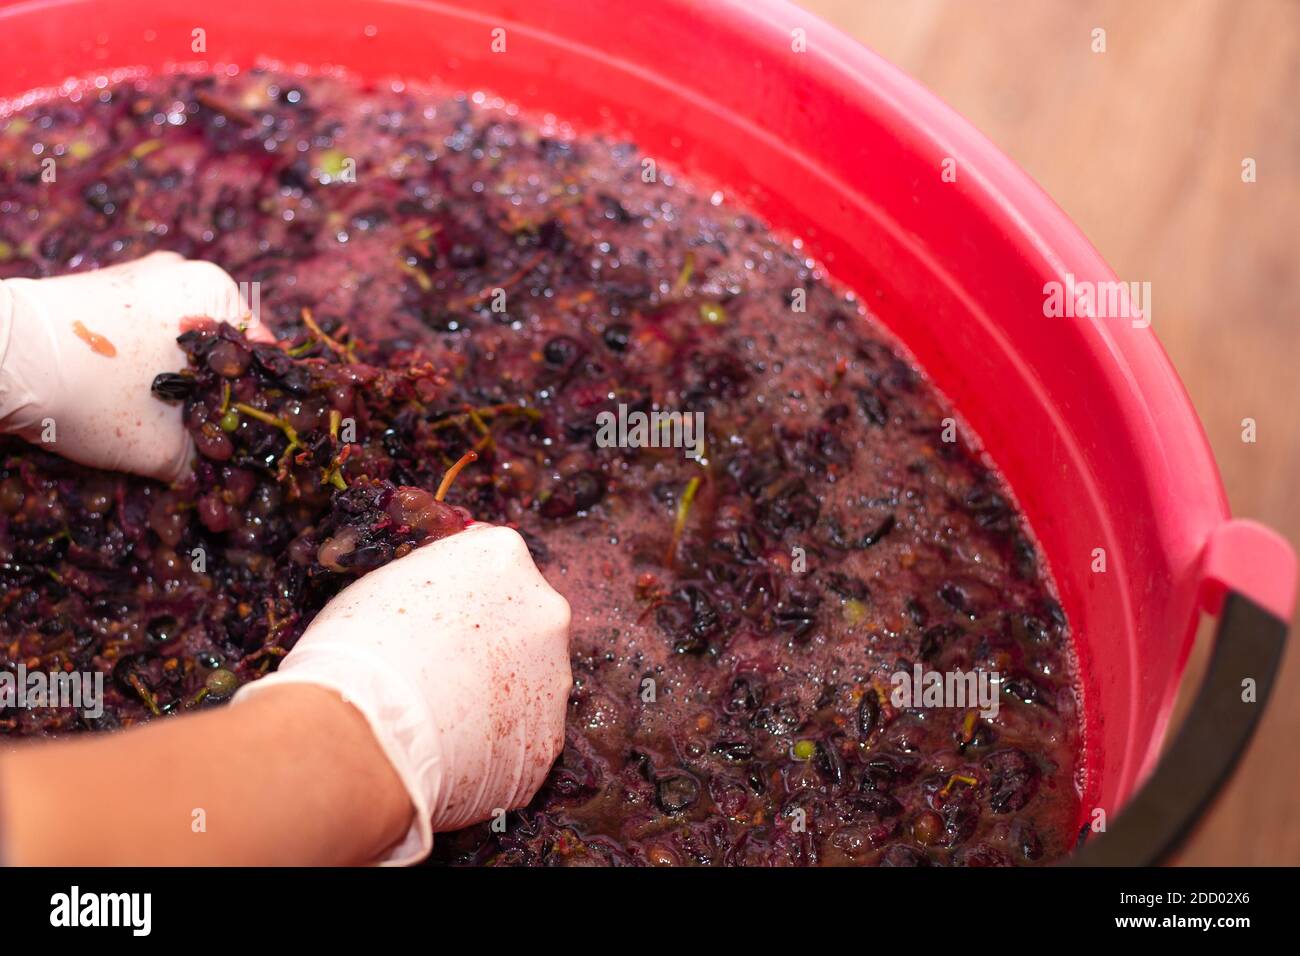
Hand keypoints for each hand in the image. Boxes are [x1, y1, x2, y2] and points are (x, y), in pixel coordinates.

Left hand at [0, 251, 272, 481]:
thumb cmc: (97, 390)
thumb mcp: (162, 445)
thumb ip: (203, 463)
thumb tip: (217, 478)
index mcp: (216, 291)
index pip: (261, 358)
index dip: (260, 406)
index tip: (252, 441)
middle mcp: (182, 272)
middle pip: (218, 350)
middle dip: (216, 396)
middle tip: (211, 442)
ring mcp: (137, 278)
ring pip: (178, 344)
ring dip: (179, 385)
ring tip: (170, 429)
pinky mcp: (99, 293)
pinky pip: (142, 337)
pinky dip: (145, 369)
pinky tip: (133, 404)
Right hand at [234, 523, 572, 864]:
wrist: (365, 731)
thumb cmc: (359, 647)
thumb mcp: (388, 583)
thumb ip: (435, 582)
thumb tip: (437, 592)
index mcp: (503, 558)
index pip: (495, 563)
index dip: (466, 592)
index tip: (442, 616)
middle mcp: (545, 609)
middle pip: (523, 621)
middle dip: (492, 643)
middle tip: (443, 670)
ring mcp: (555, 676)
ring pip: (531, 681)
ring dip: (497, 694)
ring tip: (444, 719)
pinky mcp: (549, 739)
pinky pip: (524, 737)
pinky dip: (497, 745)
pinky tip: (455, 753)